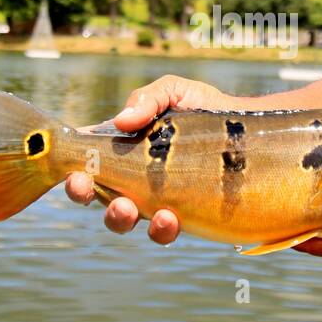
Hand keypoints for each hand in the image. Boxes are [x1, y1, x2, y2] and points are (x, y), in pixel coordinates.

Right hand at [64, 74, 238, 243]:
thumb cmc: (204, 106)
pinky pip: (163, 231)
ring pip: (125, 218)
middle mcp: (132, 177)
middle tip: (85, 188)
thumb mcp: (173, 91)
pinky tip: (170, 217)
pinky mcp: (181, 215)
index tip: (71, 174)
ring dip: (119, 218)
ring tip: (129, 209)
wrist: (249, 128)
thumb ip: (148, 98)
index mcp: (122, 147)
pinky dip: (160, 228)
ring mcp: (155, 199)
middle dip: (86, 195)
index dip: (71, 170)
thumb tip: (123, 119)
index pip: (85, 160)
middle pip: (97, 194)